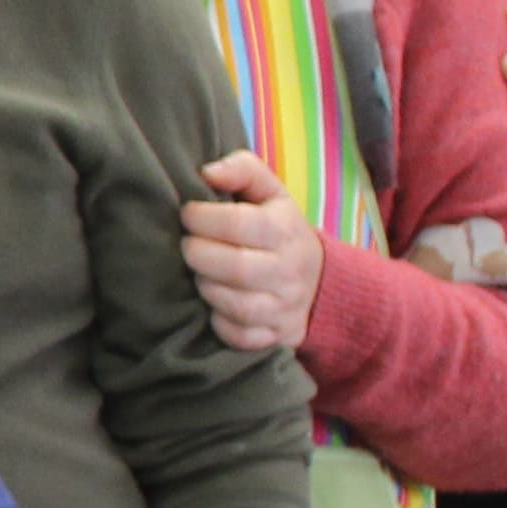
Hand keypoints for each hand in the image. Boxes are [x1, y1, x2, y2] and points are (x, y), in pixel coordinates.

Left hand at [177, 151, 324, 356]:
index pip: (240, 224)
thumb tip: (207, 172)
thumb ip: (242, 170)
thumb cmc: (278, 228)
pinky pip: (242, 337)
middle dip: (198, 254)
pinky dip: (221, 324)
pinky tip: (212, 305)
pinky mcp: (275, 335)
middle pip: (236, 267)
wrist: (319, 280)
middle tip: (187, 246)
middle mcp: (288, 270)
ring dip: (207, 288)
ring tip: (198, 273)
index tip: (187, 214)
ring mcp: (283, 307)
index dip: (203, 218)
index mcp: (285, 229)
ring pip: (237, 305)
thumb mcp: (269, 193)